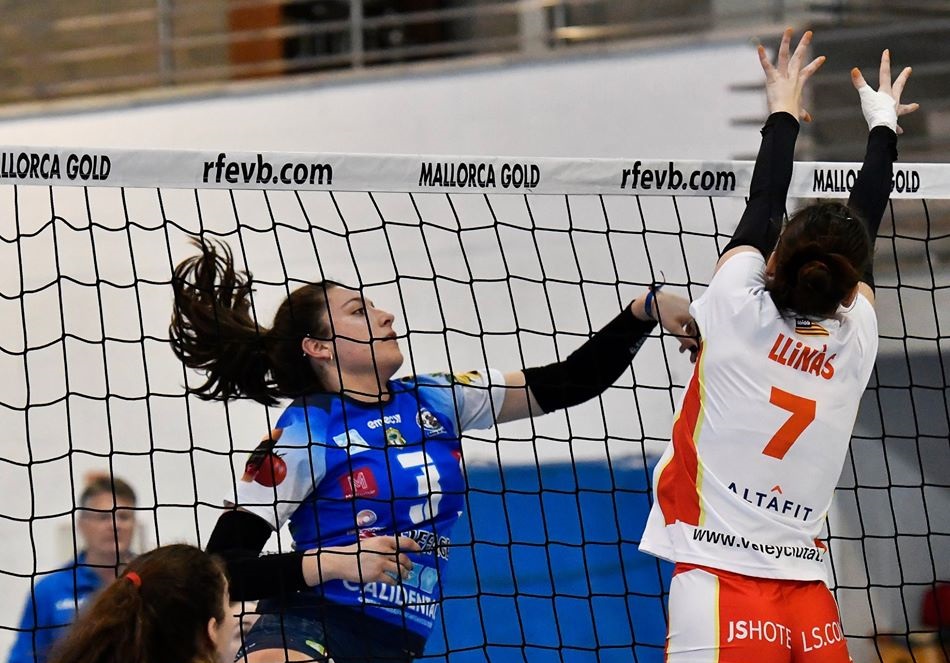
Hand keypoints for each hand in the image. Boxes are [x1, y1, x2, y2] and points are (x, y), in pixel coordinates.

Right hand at [307, 535, 421, 586]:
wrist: (342, 561)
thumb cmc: (356, 552)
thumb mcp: (371, 543)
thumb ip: (384, 546)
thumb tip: (397, 551)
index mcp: (383, 540)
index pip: (405, 542)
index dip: (414, 546)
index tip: (420, 550)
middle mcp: (384, 551)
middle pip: (404, 558)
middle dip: (409, 565)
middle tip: (410, 568)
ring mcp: (381, 563)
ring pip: (400, 570)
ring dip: (404, 574)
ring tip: (405, 576)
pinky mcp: (376, 575)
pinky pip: (391, 580)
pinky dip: (394, 582)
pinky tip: (394, 582)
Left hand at [633, 290, 698, 362]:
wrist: (653, 301)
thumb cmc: (663, 311)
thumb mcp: (674, 329)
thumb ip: (685, 340)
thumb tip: (694, 349)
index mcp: (695, 316)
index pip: (702, 334)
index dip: (700, 346)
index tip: (697, 356)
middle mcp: (696, 312)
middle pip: (699, 332)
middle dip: (694, 346)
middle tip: (691, 357)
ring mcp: (692, 311)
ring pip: (694, 328)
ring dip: (689, 339)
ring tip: (682, 349)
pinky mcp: (688, 310)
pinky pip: (691, 323)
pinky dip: (687, 332)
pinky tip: (682, 338)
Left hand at [758, 28, 824, 121]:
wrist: (785, 116)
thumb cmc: (791, 115)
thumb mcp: (798, 112)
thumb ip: (802, 113)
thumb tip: (808, 119)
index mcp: (799, 83)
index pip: (808, 71)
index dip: (815, 65)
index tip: (822, 58)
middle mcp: (792, 77)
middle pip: (799, 57)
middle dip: (804, 44)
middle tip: (809, 33)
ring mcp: (783, 76)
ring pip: (785, 55)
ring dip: (786, 42)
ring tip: (789, 30)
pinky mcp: (772, 78)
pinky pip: (767, 65)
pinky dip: (762, 57)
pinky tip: (758, 47)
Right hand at [851, 50, 918, 133]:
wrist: (882, 126)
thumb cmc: (874, 110)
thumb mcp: (865, 95)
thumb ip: (859, 83)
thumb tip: (854, 70)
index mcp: (886, 92)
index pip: (884, 73)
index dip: (884, 62)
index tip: (887, 52)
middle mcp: (893, 100)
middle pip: (898, 86)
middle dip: (903, 77)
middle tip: (909, 69)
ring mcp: (894, 111)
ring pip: (903, 107)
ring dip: (908, 107)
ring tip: (916, 106)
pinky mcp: (892, 122)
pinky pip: (896, 125)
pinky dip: (897, 128)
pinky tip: (900, 131)